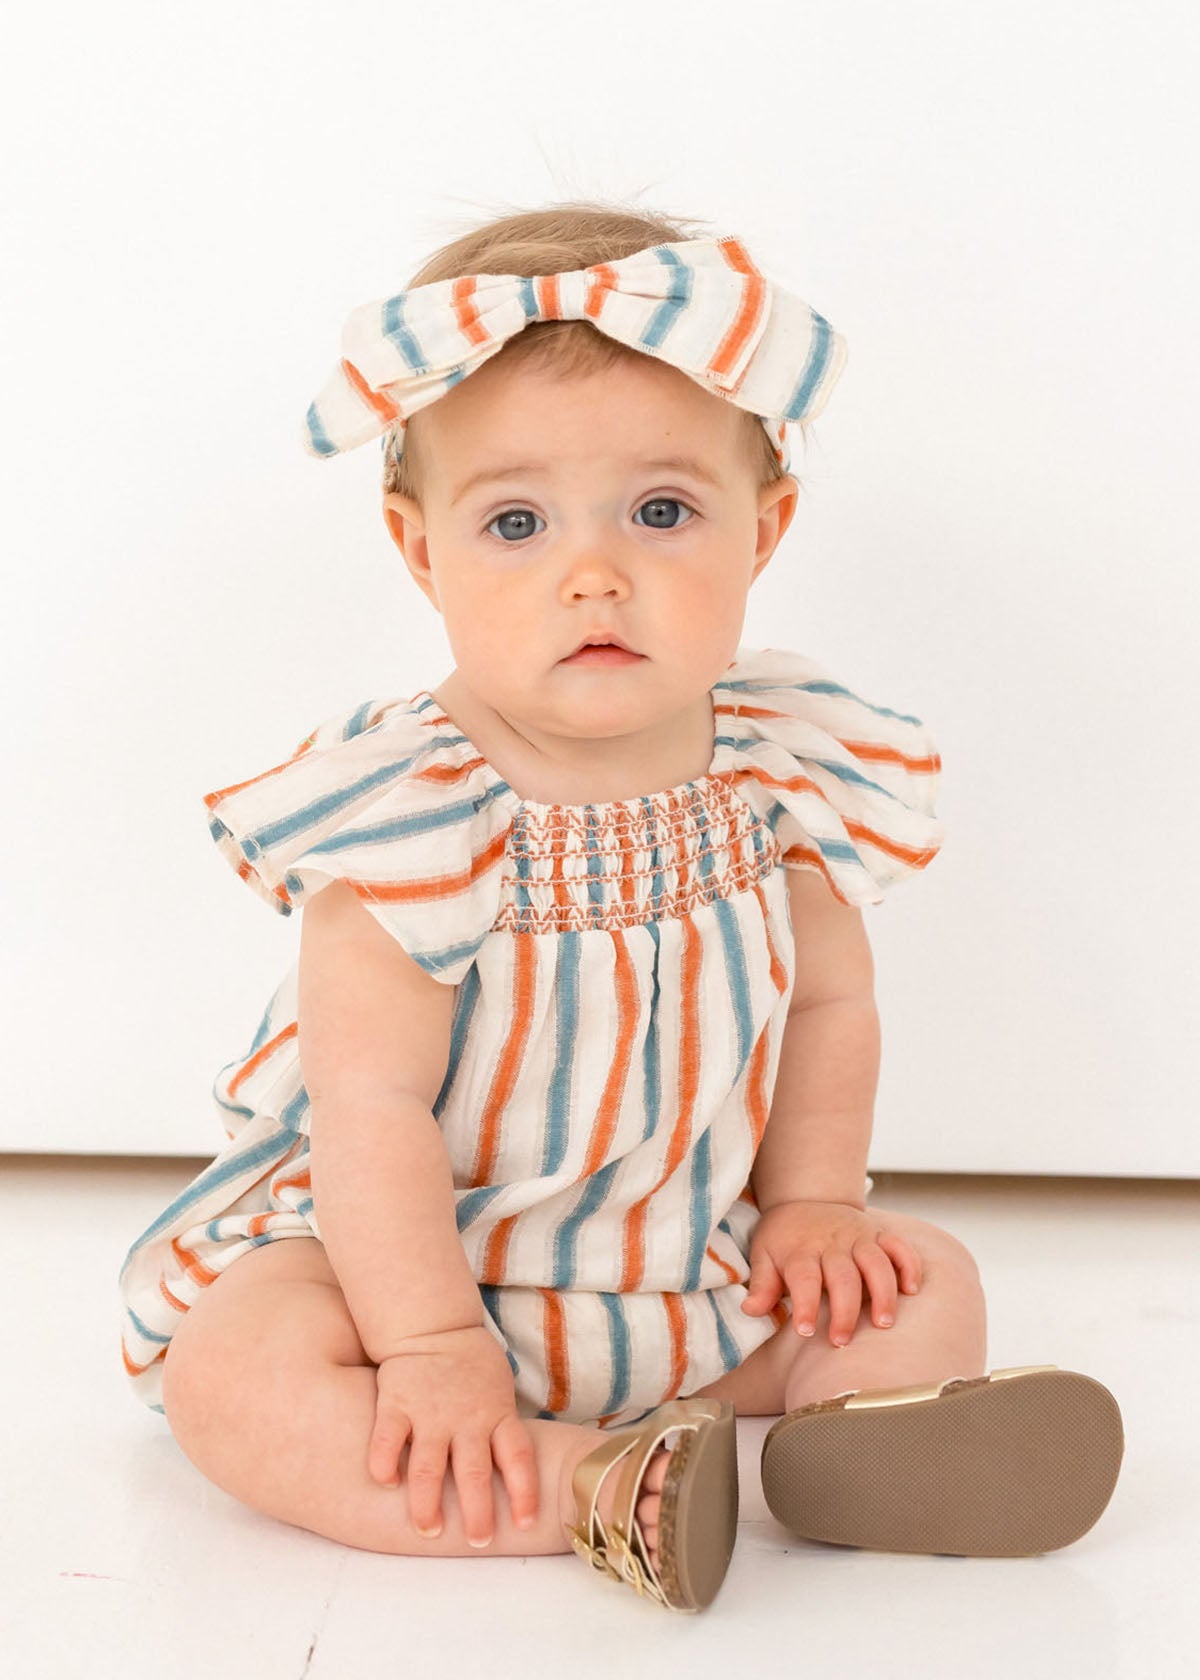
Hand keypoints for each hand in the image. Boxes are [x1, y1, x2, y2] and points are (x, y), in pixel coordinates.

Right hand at [367, 1323, 538, 1545]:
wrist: (432, 1324)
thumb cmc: (472, 1367)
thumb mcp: (500, 1391)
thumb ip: (503, 1429)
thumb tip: (517, 1479)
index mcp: (497, 1414)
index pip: (518, 1457)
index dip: (525, 1492)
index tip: (525, 1524)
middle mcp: (466, 1418)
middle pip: (475, 1471)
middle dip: (478, 1510)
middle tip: (479, 1540)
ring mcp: (430, 1412)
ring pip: (430, 1465)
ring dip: (428, 1502)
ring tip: (429, 1530)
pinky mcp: (397, 1403)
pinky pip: (388, 1439)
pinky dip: (385, 1463)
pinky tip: (386, 1483)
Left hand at [740, 1200, 922, 1346]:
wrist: (804, 1199)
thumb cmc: (783, 1238)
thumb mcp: (763, 1255)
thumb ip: (762, 1284)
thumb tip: (750, 1311)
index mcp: (801, 1250)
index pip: (804, 1278)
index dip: (806, 1305)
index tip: (806, 1331)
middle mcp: (832, 1243)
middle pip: (843, 1276)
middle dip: (845, 1310)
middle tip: (842, 1340)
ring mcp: (858, 1236)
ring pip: (876, 1262)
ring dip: (882, 1292)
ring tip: (883, 1323)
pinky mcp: (878, 1233)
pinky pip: (899, 1246)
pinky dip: (908, 1265)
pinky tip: (911, 1290)